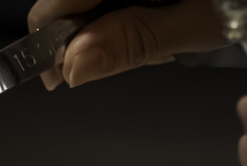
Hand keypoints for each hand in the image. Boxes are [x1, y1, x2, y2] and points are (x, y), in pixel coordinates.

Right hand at [26, 0, 246, 89]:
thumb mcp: (197, 22)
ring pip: (89, 6)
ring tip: (160, 34)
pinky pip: (112, 2)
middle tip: (139, 52)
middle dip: (89, 37)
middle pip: (70, 4)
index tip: (60, 77)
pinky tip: (159, 22)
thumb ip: (133, 41)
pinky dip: (127, 18)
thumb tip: (73, 68)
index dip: (50, 41)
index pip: (55, 3)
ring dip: (111, 29)